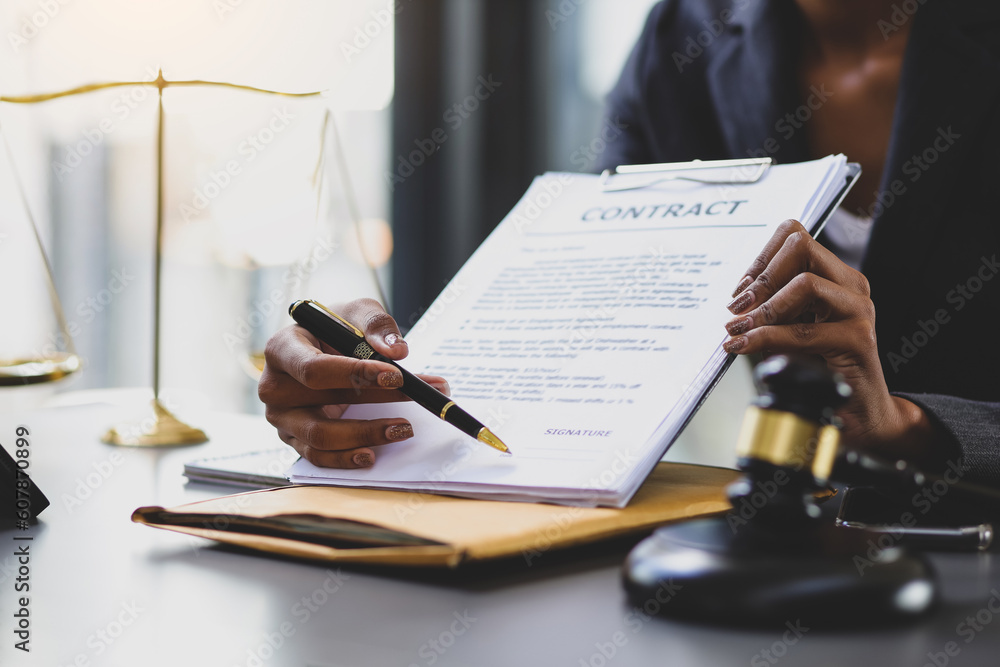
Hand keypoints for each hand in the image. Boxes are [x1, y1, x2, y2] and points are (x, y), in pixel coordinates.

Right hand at [257, 298, 448, 468]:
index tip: (396, 376)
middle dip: (376, 400)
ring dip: (366, 435)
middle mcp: (273, 385)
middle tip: (417, 396)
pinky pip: (318, 456)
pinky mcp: (294, 438)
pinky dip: (346, 459)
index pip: (314, 368)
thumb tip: (396, 352)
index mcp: (281, 349)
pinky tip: (373, 454)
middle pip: (322, 401)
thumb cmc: (336, 328)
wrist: (323, 348)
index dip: (354, 373)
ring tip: (404, 428)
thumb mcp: (357, 311)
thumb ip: (376, 325)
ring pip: (320, 436)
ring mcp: (281, 416)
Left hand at [722, 220, 936, 462]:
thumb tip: (734, 302)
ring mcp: (858, 310)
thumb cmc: (822, 370)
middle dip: (761, 277)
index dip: (761, 258)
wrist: (860, 413)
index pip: (794, 237)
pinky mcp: (857, 340)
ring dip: (763, 308)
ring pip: (805, 283)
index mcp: (834, 276)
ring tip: (739, 328)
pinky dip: (767, 337)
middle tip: (737, 306)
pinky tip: (746, 346)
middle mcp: (850, 286)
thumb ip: (768, 309)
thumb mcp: (788, 330)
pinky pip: (803, 331)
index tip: (739, 289)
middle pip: (801, 248)